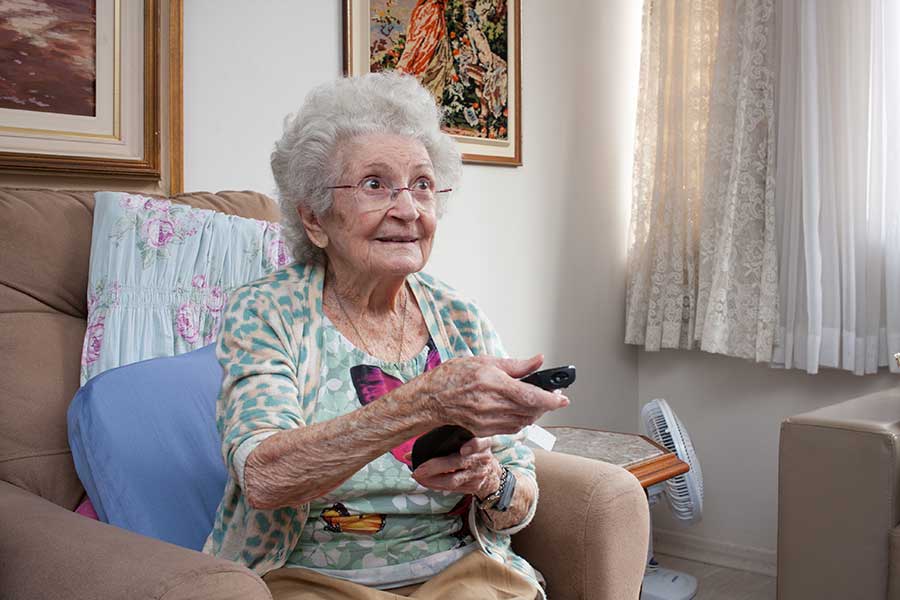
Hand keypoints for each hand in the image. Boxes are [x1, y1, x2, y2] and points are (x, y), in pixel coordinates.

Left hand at [410, 437, 500, 497]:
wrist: (491, 472)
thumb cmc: (470, 450)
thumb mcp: (464, 441)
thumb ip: (442, 441)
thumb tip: (408, 454)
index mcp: (481, 443)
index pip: (480, 443)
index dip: (473, 446)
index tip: (463, 450)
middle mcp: (481, 459)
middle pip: (458, 463)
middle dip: (435, 467)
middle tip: (417, 470)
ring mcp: (478, 475)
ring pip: (453, 480)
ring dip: (432, 481)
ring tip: (417, 477)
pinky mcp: (473, 487)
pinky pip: (452, 489)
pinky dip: (437, 485)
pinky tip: (426, 482)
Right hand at [413, 354, 568, 437]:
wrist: (432, 398)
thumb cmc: (455, 376)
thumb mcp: (486, 361)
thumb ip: (516, 365)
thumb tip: (538, 361)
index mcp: (494, 384)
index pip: (531, 396)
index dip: (551, 400)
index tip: (563, 398)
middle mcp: (492, 405)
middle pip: (530, 411)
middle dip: (545, 405)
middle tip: (552, 396)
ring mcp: (488, 421)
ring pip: (524, 422)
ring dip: (535, 414)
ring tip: (537, 402)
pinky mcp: (484, 431)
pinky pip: (511, 428)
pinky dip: (521, 420)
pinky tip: (521, 411)